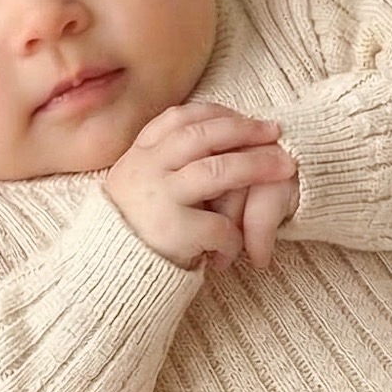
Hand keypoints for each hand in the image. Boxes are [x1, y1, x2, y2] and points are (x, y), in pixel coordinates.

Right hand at [104, 102, 296, 270]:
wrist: (107, 277)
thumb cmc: (132, 233)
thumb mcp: (137, 187)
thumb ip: (164, 163)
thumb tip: (214, 136)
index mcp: (139, 156)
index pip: (180, 119)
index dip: (216, 113)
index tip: (244, 117)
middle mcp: (147, 170)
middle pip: (204, 136)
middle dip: (245, 130)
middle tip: (275, 132)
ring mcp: (159, 199)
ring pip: (218, 171)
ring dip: (257, 166)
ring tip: (284, 168)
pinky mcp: (172, 231)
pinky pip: (219, 224)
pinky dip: (233, 235)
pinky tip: (233, 246)